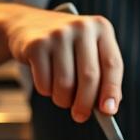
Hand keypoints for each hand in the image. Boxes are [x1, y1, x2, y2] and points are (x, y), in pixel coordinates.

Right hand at [3, 7, 122, 122]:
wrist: (27, 24)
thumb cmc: (66, 45)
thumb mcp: (88, 51)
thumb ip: (101, 76)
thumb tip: (108, 108)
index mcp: (101, 28)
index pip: (112, 64)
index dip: (112, 90)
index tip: (109, 111)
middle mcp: (81, 27)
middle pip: (89, 77)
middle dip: (85, 103)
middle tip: (80, 116)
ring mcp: (58, 34)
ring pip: (65, 84)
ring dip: (63, 99)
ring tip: (61, 95)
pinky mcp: (37, 44)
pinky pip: (44, 83)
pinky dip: (46, 91)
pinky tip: (46, 80)